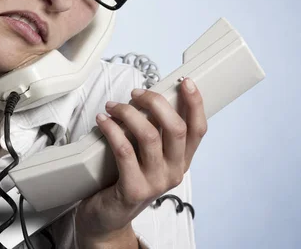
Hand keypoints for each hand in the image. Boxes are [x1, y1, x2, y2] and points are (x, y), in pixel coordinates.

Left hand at [75, 78, 207, 242]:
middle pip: (176, 128)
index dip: (196, 103)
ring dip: (128, 113)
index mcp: (181, 161)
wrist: (107, 218)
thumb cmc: (125, 179)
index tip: (186, 82)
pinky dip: (112, 130)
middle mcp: (174, 172)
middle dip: (156, 102)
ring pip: (149, 136)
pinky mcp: (133, 189)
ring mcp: (155, 183)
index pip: (198, 130)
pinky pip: (125, 151)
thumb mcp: (147, 157)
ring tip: (113, 106)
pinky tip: (103, 121)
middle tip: (136, 94)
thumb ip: (153, 132)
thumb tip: (147, 98)